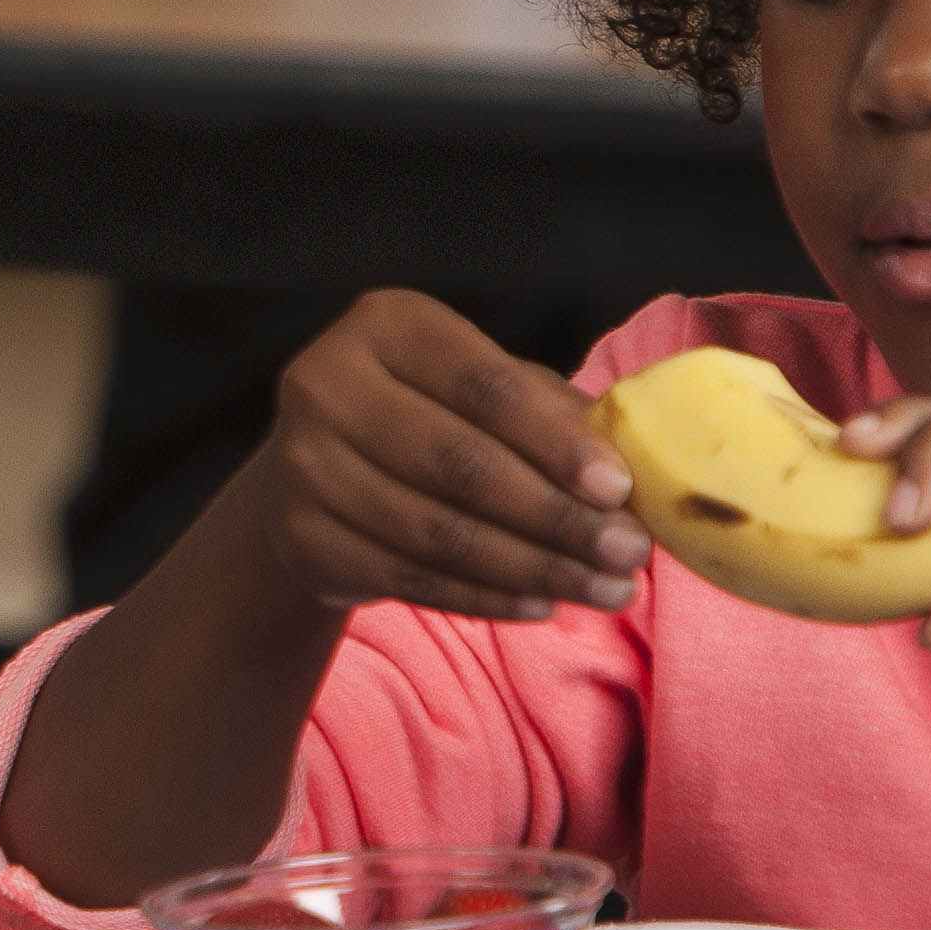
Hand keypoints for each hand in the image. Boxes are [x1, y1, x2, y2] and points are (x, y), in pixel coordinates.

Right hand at [225, 290, 646, 627]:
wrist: (312, 468)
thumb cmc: (426, 414)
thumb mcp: (481, 388)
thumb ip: (549, 412)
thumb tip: (628, 472)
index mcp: (384, 325)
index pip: (483, 386)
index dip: (556, 441)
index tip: (620, 489)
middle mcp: (327, 385)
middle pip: (460, 464)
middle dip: (556, 517)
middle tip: (627, 554)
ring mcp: (305, 465)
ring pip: (438, 533)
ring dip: (534, 569)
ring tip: (605, 591)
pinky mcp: (302, 538)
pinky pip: (410, 579)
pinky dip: (484, 599)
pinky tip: (541, 604)